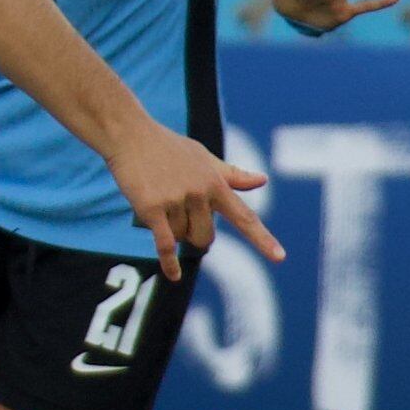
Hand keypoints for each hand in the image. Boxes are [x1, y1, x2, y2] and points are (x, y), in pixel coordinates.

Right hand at [109, 121, 278, 278]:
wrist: (129, 134)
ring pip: (182, 238)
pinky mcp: (152, 208)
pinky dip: (170, 262)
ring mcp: (176, 200)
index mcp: (215, 183)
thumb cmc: (167, 146)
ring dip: (171, 230)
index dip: (262, 239)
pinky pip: (165, 244)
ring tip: (159, 203)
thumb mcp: (203, 157)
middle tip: (176, 213)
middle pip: (206, 238)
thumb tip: (262, 180)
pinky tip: (173, 275)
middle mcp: (200, 193)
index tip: (280, 257)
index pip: (244, 216)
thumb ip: (232, 175)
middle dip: (193, 234)